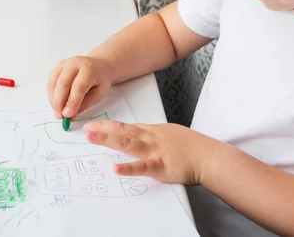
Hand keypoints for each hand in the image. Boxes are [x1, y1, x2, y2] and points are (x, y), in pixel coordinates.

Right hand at [47, 56, 113, 118]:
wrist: (99, 65)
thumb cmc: (100, 80)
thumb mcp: (99, 94)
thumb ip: (85, 104)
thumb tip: (70, 116)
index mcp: (89, 69)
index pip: (79, 86)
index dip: (72, 102)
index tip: (67, 115)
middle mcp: (75, 63)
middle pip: (63, 84)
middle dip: (59, 103)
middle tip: (60, 117)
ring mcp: (64, 64)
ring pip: (54, 83)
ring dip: (54, 100)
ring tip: (57, 112)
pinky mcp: (57, 67)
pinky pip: (51, 82)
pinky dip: (51, 95)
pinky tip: (56, 104)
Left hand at [83, 121, 218, 184]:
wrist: (208, 156)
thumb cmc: (191, 146)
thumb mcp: (170, 134)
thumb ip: (153, 136)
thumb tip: (138, 135)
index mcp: (152, 131)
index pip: (126, 127)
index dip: (109, 126)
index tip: (93, 125)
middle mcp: (151, 138)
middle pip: (123, 132)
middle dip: (103, 130)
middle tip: (85, 129)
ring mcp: (156, 152)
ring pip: (128, 144)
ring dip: (108, 140)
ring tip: (92, 138)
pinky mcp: (162, 167)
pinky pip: (143, 167)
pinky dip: (129, 167)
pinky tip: (115, 168)